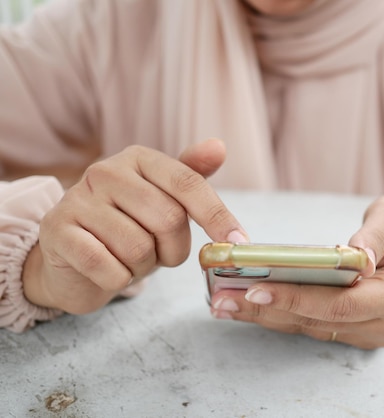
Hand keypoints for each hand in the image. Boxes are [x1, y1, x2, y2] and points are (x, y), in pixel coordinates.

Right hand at [22, 140, 246, 313]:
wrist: (71, 260)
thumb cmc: (127, 228)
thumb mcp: (163, 203)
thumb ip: (191, 179)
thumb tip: (219, 147)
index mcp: (138, 159)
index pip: (188, 183)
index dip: (217, 215)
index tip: (240, 241)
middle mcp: (105, 171)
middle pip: (169, 219)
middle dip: (174, 249)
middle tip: (159, 254)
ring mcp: (76, 199)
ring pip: (139, 248)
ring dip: (142, 267)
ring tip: (128, 259)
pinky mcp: (57, 233)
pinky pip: (108, 268)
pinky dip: (118, 280)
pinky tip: (109, 271)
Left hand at [210, 191, 383, 349]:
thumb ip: (376, 234)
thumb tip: (355, 254)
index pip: (343, 304)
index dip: (299, 299)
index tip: (257, 291)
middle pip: (319, 321)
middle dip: (267, 310)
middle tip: (221, 299)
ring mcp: (372, 332)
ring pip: (311, 328)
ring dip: (266, 316)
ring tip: (223, 303)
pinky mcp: (357, 330)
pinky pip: (313, 325)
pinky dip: (280, 314)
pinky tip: (248, 304)